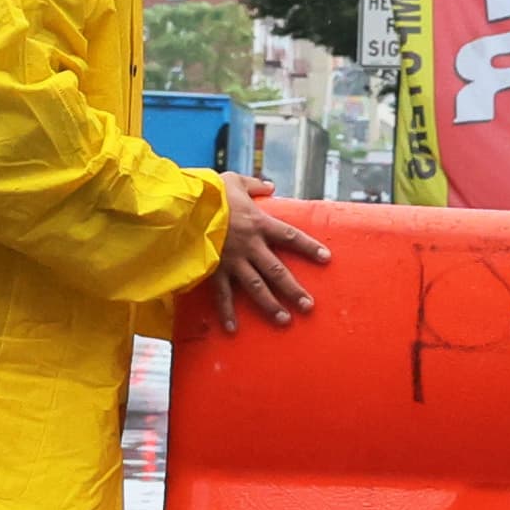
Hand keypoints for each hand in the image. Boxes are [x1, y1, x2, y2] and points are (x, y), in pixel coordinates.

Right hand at [210, 173, 329, 332]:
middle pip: (277, 271)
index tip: (327, 258)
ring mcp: (232, 261)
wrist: (182, 208)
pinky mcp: (213, 270)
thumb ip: (254, 185)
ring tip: (285, 320)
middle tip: (309, 306)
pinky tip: (233, 329)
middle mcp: (250, 245)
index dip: (309, 247)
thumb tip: (269, 186)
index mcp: (259, 223)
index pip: (291, 236)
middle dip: (294, 289)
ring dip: (270, 305)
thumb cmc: (208, 192)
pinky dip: (227, 312)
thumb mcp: (234, 180)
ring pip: (256, 287)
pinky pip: (222, 295)